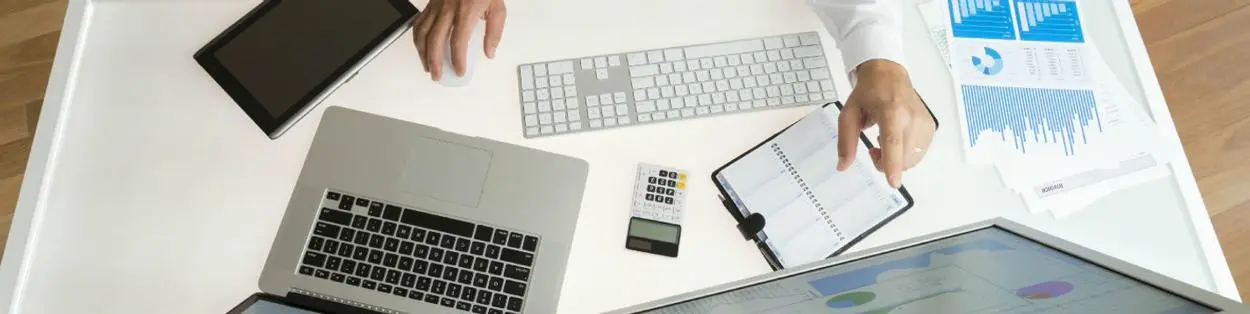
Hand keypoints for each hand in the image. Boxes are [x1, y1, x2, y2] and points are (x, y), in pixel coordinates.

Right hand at [413, 0, 506, 80]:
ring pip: (422, 32)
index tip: (460, 71)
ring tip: (427, 67)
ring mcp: (437, 6)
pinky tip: (420, 48)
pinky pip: (419, 22)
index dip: (458, 59)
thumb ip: (494, 32)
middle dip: (435, 62)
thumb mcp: (497, 8)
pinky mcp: (431, 3)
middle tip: (438, 75)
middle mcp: (448, 9)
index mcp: (466, 11)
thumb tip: (489, 53)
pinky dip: (417, 38)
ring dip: (422, 53)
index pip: (458, 41)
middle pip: (435, 40)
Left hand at [836, 59, 935, 187]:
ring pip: (912, 159)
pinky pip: (919, 153)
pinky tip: (897, 140)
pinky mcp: (930, 126)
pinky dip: (907, 154)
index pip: (893, 141)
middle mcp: (911, 117)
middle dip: (886, 163)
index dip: (892, 163)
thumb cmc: (868, 93)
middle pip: (903, 157)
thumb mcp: (848, 114)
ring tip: (885, 142)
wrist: (889, 74)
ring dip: (897, 160)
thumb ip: (845, 141)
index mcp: (891, 111)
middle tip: (874, 149)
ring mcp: (924, 122)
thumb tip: (843, 166)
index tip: (894, 182)